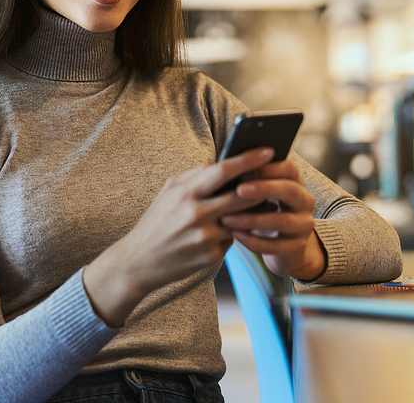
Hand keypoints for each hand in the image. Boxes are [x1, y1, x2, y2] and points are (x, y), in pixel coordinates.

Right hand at [83, 147, 279, 326]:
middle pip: (243, 195)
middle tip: (275, 178)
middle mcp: (197, 214)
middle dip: (263, 185)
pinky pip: (233, 239)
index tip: (268, 151)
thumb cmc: (155, 222)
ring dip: (253, 211)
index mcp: (186, 193)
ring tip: (259, 203)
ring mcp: (206, 237)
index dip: (249, 159)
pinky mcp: (211, 256)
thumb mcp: (168, 192)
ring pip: (243, 219)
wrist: (138, 262)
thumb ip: (194, 176)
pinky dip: (234, 232)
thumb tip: (219, 164)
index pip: (224, 171)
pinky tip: (229, 230)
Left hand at [219, 158, 325, 281]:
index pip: (289, 169)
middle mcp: (304, 202)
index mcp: (295, 183)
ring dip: (252, 219)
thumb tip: (223, 167)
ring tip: (227, 218)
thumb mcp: (260, 195)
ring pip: (282, 220)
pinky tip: (236, 235)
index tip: (244, 171)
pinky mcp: (297, 248)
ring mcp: (303, 226)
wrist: (279, 246)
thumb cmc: (263, 213)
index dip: (268, 168)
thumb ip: (250, 181)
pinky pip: (276, 245)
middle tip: (239, 190)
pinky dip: (254, 240)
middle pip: (290, 191)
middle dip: (264, 189)